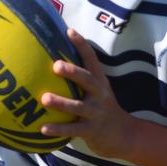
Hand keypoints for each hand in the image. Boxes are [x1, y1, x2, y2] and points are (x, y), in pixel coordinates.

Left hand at [40, 29, 133, 158]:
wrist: (123, 135)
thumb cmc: (101, 108)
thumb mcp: (97, 90)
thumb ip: (80, 78)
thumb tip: (53, 60)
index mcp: (99, 81)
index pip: (91, 59)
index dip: (81, 45)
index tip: (69, 31)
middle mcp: (99, 94)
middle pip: (87, 80)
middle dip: (73, 72)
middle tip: (56, 65)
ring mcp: (96, 113)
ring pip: (78, 106)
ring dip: (61, 102)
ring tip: (44, 98)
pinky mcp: (91, 131)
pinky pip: (73, 130)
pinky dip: (58, 129)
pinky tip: (42, 128)